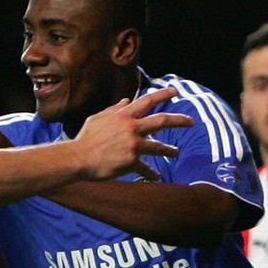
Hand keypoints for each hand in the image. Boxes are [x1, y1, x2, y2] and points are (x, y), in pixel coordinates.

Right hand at [73, 88, 192, 180]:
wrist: (77, 158)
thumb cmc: (86, 138)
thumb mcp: (97, 118)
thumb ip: (114, 109)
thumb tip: (127, 99)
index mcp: (122, 116)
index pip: (147, 101)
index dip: (163, 95)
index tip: (175, 91)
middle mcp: (130, 128)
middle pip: (161, 121)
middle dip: (179, 120)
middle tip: (191, 121)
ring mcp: (132, 145)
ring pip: (159, 146)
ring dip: (170, 150)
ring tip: (176, 152)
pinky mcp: (131, 161)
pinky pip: (146, 168)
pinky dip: (151, 173)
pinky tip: (156, 176)